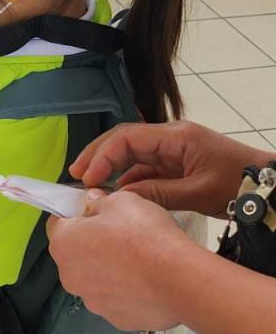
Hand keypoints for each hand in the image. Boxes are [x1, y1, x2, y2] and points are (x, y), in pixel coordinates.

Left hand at [46, 189, 193, 329]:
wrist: (179, 279)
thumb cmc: (146, 238)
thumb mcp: (121, 200)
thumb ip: (100, 201)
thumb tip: (94, 203)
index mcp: (64, 244)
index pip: (57, 223)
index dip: (75, 213)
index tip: (92, 210)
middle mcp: (71, 276)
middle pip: (76, 253)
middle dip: (94, 242)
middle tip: (121, 233)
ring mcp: (93, 301)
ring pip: (97, 278)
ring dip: (111, 268)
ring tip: (139, 258)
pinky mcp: (116, 318)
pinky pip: (117, 298)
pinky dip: (128, 290)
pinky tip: (147, 279)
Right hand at [70, 120, 259, 215]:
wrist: (268, 186)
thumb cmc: (238, 184)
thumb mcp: (198, 192)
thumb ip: (157, 193)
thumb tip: (119, 197)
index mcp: (177, 136)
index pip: (128, 137)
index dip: (103, 154)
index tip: (87, 176)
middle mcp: (172, 138)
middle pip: (125, 141)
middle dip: (99, 156)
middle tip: (75, 175)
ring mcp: (175, 151)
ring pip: (133, 155)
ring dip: (111, 168)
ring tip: (90, 187)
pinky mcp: (179, 164)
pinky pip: (147, 169)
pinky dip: (130, 180)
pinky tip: (117, 193)